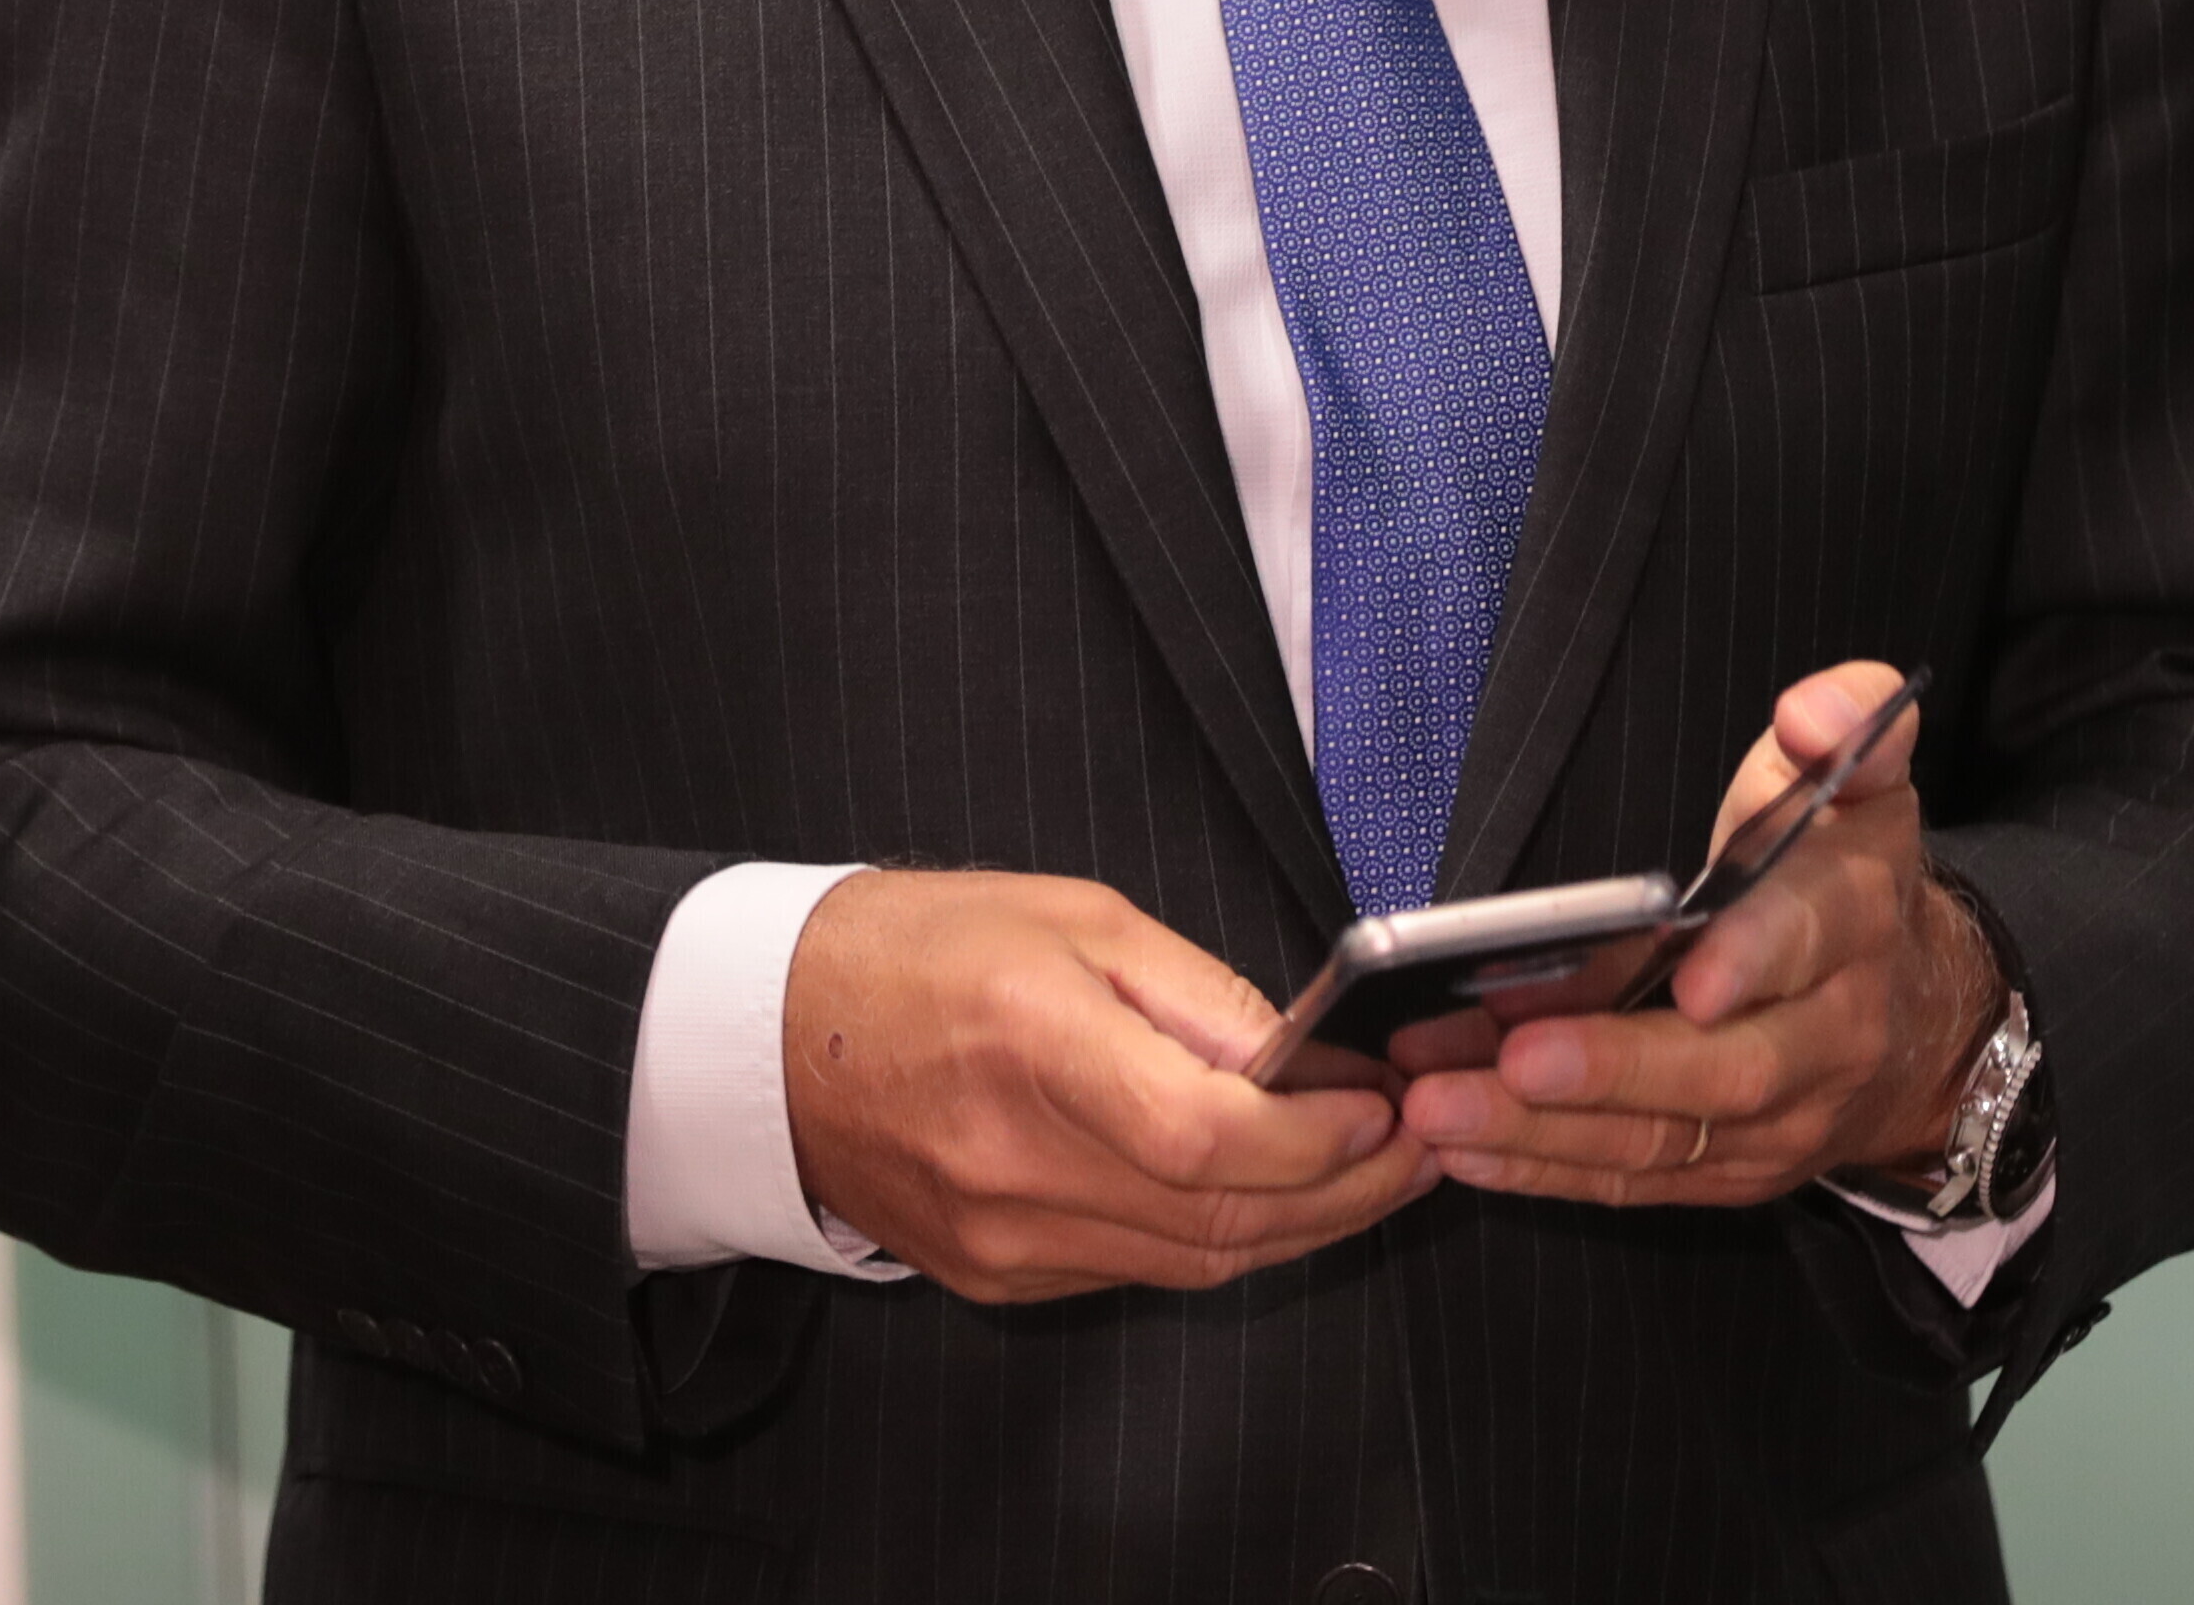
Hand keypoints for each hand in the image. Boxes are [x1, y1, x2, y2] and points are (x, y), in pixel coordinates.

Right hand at [783, 868, 1437, 1303]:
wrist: (773, 1037)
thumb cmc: (918, 951)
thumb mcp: (1075, 917)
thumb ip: (1200, 996)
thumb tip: (1309, 1060)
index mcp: (1034, 1043)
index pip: (1212, 1137)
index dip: (1322, 1139)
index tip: (1386, 1106)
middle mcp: (1015, 1162)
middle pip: (1222, 1215)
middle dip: (1349, 1189)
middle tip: (1420, 1144)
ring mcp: (1004, 1238)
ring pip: (1197, 1260)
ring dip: (1303, 1225)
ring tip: (1374, 1173)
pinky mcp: (1000, 1277)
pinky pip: (1141, 1270)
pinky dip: (1219, 1237)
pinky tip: (1268, 1196)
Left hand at [1396, 660, 1995, 1209]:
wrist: (1918, 1021)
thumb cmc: (1844, 881)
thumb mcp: (1863, 786)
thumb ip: (1848, 730)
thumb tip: (1813, 712)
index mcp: (1855, 921)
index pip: (1810, 937)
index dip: (1755, 956)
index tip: (1691, 975)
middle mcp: (1829, 1036)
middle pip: (1727, 1069)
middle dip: (1616, 1065)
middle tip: (1512, 1054)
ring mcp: (1780, 1121)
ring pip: (1665, 1138)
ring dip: (1546, 1128)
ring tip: (1438, 1104)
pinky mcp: (1729, 1172)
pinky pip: (1635, 1180)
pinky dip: (1544, 1169)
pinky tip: (1460, 1147)